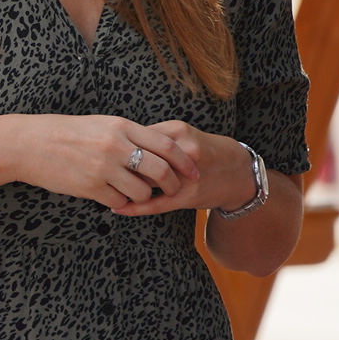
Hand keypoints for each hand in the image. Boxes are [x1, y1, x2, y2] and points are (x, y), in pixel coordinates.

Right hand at [0, 114, 198, 209]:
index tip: (193, 171)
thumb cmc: (63, 132)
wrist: (28, 143)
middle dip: (172, 185)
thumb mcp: (99, 124)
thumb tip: (154, 150)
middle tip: (174, 191)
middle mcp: (115, 145)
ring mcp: (103, 167)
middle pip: (160, 170)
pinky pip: (119, 202)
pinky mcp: (90, 187)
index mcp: (120, 126)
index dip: (184, 161)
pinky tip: (112, 198)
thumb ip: (126, 135)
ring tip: (134, 194)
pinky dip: (120, 203)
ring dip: (143, 197)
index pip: (166, 144)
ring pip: (142, 191)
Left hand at [112, 121, 256, 216]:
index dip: (119, 146)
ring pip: (146, 181)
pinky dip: (135, 207)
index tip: (102, 149)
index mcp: (176, 132)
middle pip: (139, 159)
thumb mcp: (181, 134)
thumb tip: (120, 142)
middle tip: (101, 170)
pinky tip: (118, 208)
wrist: (237, 172)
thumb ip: (153, 137)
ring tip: (105, 188)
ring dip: (125, 186)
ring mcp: (185, 176)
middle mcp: (181, 152)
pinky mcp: (187, 196)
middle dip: (120, 166)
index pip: (137, 138)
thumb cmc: (203, 150)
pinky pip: (155, 204)